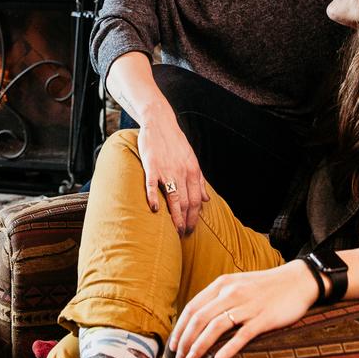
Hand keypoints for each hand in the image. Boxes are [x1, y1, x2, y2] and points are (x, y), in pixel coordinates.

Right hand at [135, 115, 209, 234]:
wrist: (160, 122)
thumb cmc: (175, 142)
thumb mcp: (192, 160)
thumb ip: (200, 180)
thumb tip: (206, 200)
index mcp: (193, 172)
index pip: (197, 200)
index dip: (195, 216)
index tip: (192, 228)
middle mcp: (182, 172)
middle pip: (187, 202)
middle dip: (187, 220)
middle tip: (184, 234)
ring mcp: (167, 170)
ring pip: (174, 198)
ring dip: (175, 216)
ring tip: (175, 229)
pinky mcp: (152, 166)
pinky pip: (153, 185)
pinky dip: (154, 198)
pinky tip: (155, 210)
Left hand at [168, 262, 320, 357]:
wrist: (298, 281)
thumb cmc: (266, 287)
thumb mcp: (238, 285)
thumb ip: (219, 298)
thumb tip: (198, 320)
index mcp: (222, 284)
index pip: (192, 307)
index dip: (180, 328)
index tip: (174, 345)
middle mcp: (231, 293)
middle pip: (199, 318)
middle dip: (186, 341)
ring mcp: (248, 305)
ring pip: (216, 327)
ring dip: (200, 346)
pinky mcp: (264, 318)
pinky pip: (242, 335)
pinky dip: (228, 348)